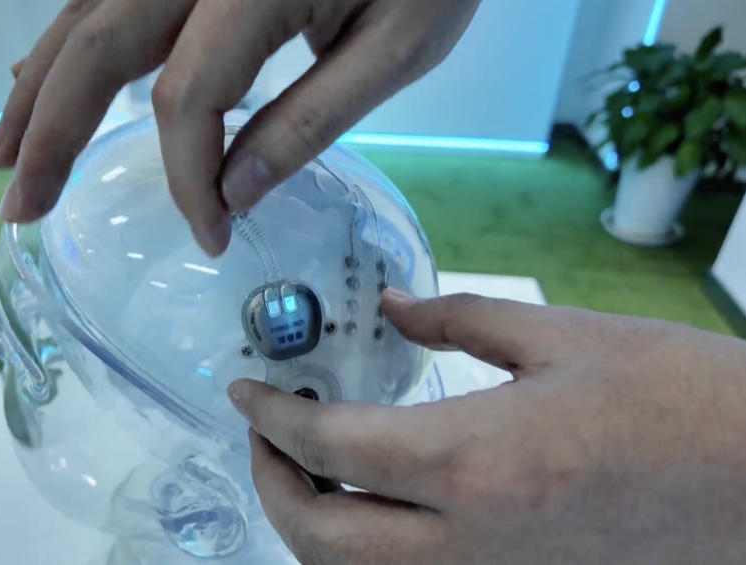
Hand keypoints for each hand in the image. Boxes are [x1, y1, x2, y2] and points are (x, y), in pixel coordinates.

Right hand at [0, 0, 480, 255]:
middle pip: (96, 48)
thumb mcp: (399, 48)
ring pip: (85, 15)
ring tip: (6, 155)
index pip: (184, 100)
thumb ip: (310, 122)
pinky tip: (42, 76)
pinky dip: (68, 42)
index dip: (188, 179)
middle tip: (20, 211)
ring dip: (39, 89)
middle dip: (52, 136)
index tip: (213, 236)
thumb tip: (231, 191)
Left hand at [227, 289, 745, 563]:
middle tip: (265, 431)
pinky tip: (375, 503)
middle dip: (271, 482)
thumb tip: (391, 309)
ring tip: (307, 466)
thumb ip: (459, 322)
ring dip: (309, 525)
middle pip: (319, 536)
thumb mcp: (566, 338)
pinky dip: (365, 549)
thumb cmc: (682, 400)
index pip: (331, 446)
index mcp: (474, 460)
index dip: (269, 417)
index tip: (242, 390)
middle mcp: (468, 540)